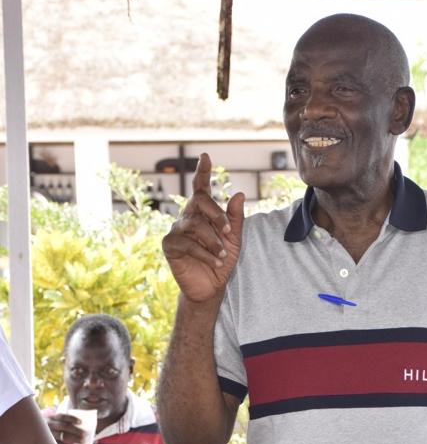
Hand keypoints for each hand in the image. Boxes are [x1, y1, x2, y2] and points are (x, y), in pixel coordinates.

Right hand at [47, 412, 86, 443]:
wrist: (38, 435)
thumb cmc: (52, 428)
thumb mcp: (55, 422)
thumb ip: (65, 423)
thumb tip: (82, 427)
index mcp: (52, 418)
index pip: (62, 416)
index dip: (72, 419)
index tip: (81, 422)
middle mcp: (49, 425)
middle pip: (64, 426)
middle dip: (76, 430)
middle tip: (85, 434)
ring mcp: (48, 434)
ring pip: (62, 437)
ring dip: (74, 439)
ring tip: (83, 441)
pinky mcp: (48, 443)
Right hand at [162, 153, 244, 303]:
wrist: (211, 287)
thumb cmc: (221, 261)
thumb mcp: (234, 240)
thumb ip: (235, 219)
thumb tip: (239, 193)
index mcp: (203, 213)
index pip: (201, 188)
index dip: (202, 172)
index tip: (206, 156)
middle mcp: (187, 217)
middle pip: (199, 201)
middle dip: (216, 214)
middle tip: (228, 231)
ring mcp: (176, 230)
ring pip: (194, 225)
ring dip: (213, 240)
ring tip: (223, 255)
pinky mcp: (169, 245)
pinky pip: (186, 243)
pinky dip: (205, 253)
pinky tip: (216, 262)